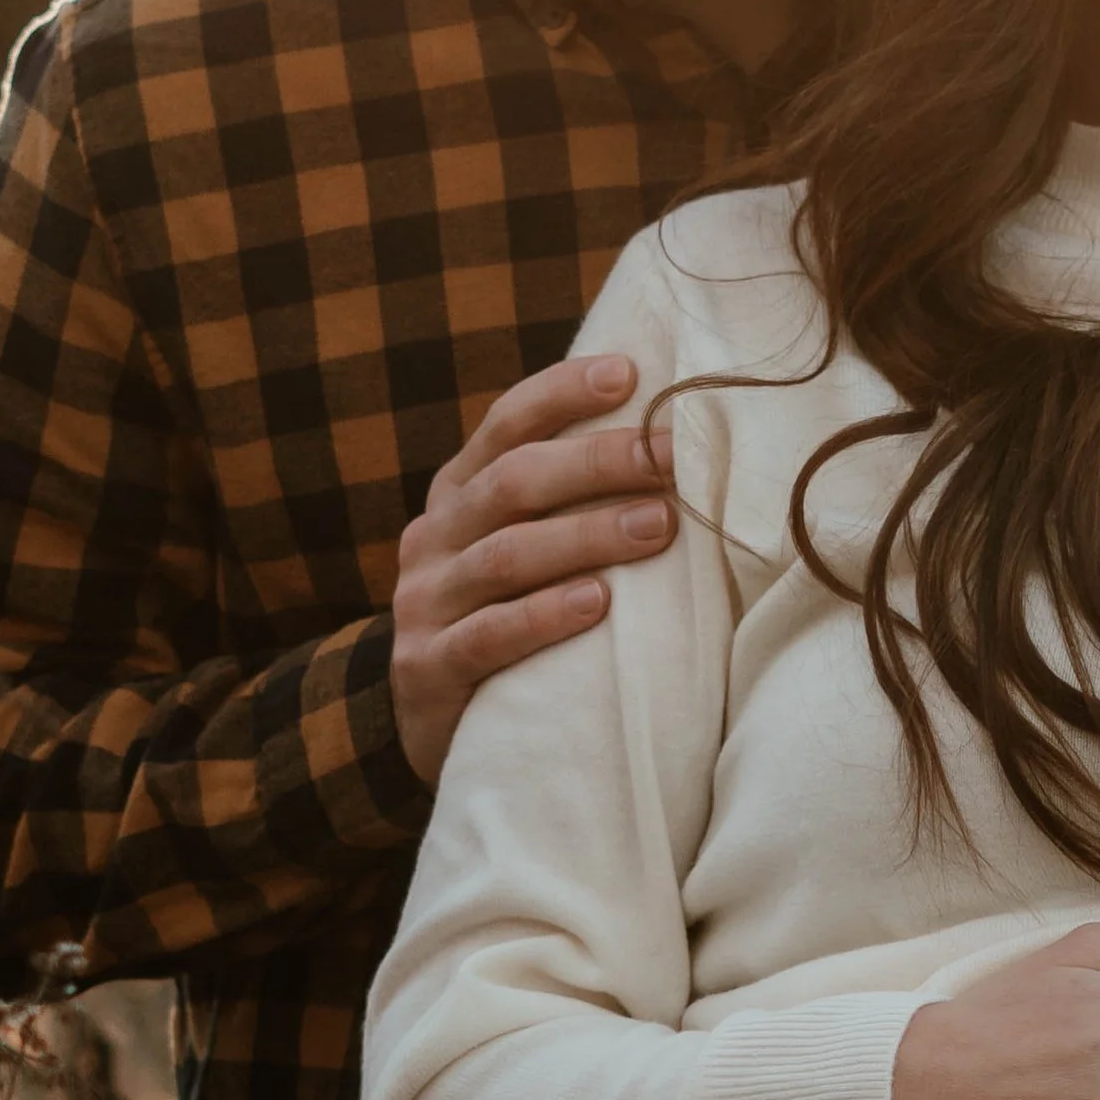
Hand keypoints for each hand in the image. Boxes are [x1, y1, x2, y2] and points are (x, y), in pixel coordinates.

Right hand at [390, 354, 677, 784]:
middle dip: (595, 462)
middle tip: (667, 457)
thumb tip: (675, 438)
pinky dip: (544, 617)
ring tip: (657, 527)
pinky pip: (487, 636)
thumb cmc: (514, 616)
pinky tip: (597, 606)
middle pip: (513, 483)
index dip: (563, 393)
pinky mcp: (426, 670)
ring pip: (506, 556)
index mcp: (460, 493)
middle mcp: (435, 537)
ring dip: (585, 536)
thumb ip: (574, 500)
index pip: (506, 424)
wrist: (442, 726)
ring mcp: (424, 603)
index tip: (630, 374)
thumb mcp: (529, 547)